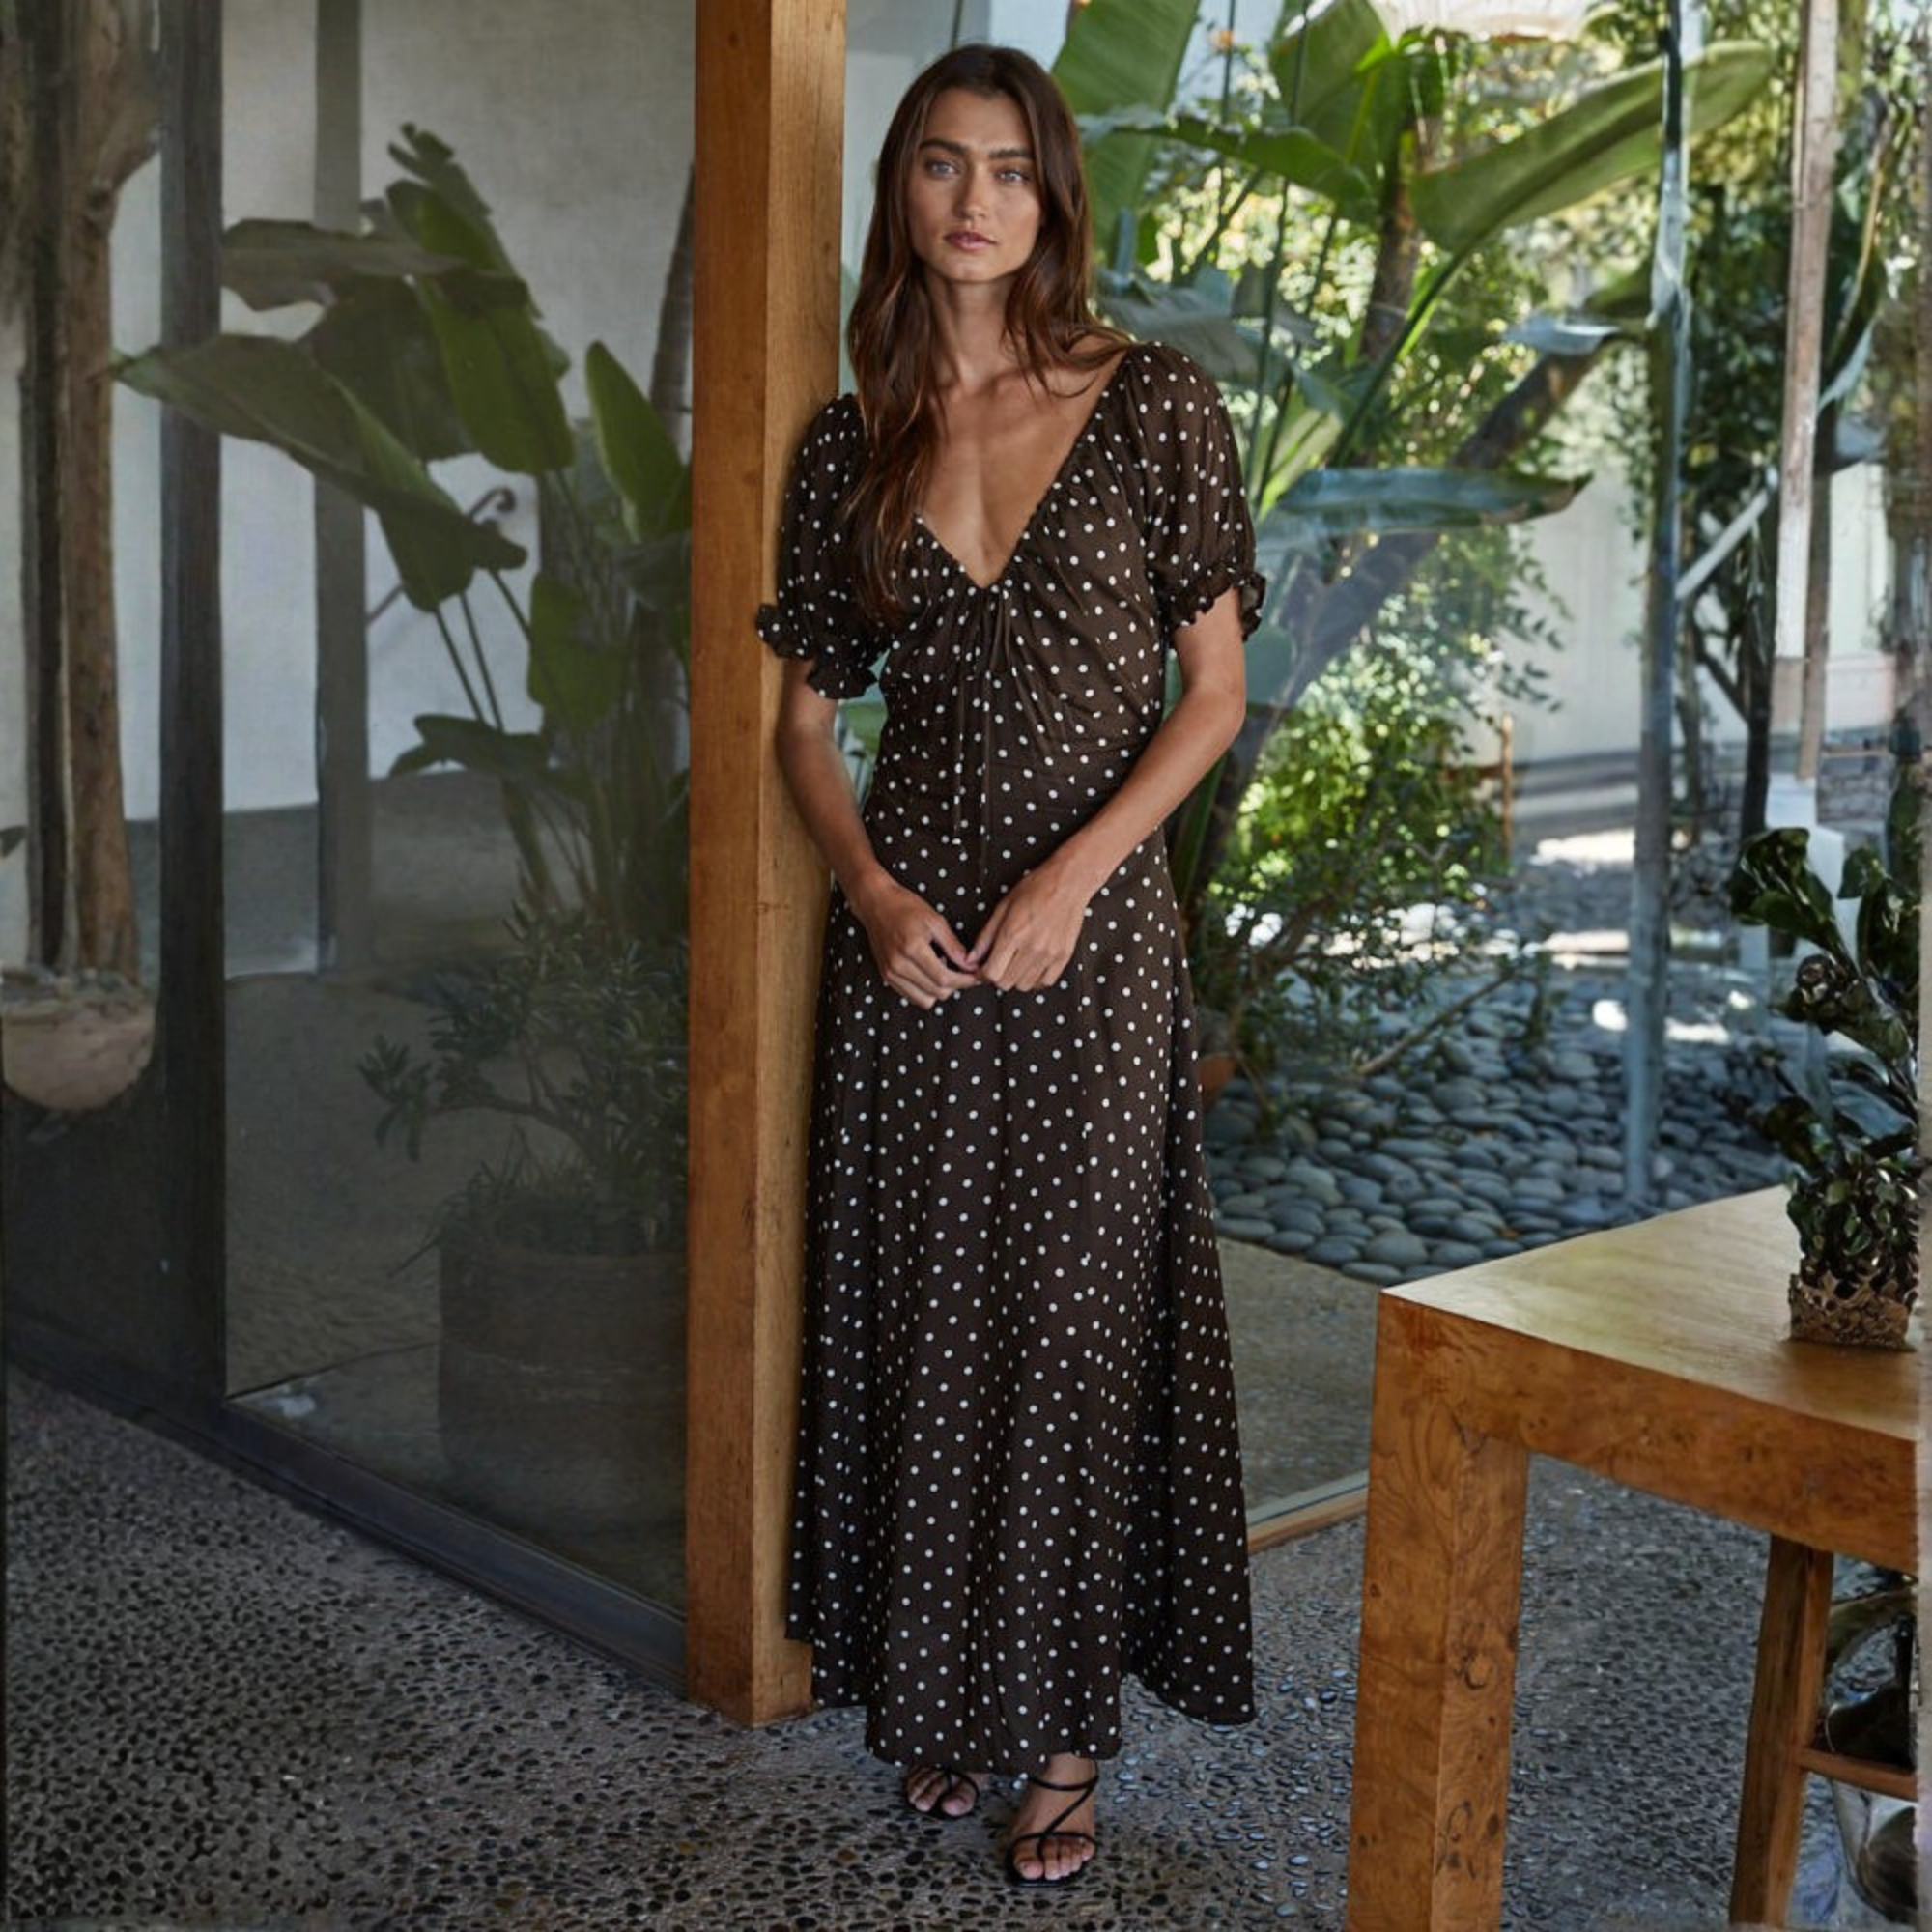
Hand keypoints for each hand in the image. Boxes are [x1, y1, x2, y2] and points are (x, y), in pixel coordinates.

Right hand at [850, 876, 980, 1008]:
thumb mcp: (935, 921)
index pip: (944, 979)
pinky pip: (911, 996)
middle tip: (964, 972)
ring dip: (939, 990)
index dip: (964, 981)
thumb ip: (953, 946)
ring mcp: (890, 973)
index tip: (976, 976)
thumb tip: (970, 965)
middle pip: (936, 993)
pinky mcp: (886, 976)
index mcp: (912, 949)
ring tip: (943, 970)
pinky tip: (928, 972)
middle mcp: (898, 965)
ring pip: (924, 1000)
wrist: (875, 904)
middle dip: (956, 986)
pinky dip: (925, 990)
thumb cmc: (905, 907)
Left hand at [968, 863, 1090, 991]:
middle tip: (997, 965)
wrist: (1069, 883)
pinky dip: (1035, 979)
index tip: (982, 968)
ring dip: (1015, 979)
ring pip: (1024, 986)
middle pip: (1006, 983)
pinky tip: (1031, 965)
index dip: (982, 974)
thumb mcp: (1003, 907)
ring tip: (1015, 963)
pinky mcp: (1064, 957)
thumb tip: (971, 958)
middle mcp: (1032, 947)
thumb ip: (985, 936)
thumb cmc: (1035, 888)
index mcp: (1013, 934)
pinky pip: (1045, 982)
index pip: (991, 973)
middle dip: (997, 977)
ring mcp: (1049, 954)